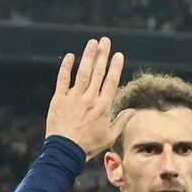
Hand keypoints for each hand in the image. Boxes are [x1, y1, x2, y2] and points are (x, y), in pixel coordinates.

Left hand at [45, 37, 128, 156]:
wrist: (65, 151)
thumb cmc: (89, 145)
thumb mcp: (109, 136)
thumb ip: (121, 121)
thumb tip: (133, 111)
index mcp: (103, 107)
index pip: (111, 81)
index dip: (115, 66)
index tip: (119, 55)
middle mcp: (89, 98)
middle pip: (98, 72)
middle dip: (103, 55)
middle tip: (106, 40)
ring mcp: (73, 97)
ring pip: (83, 72)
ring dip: (88, 56)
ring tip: (92, 42)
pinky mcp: (59, 98)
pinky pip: (63, 79)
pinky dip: (66, 67)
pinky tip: (71, 56)